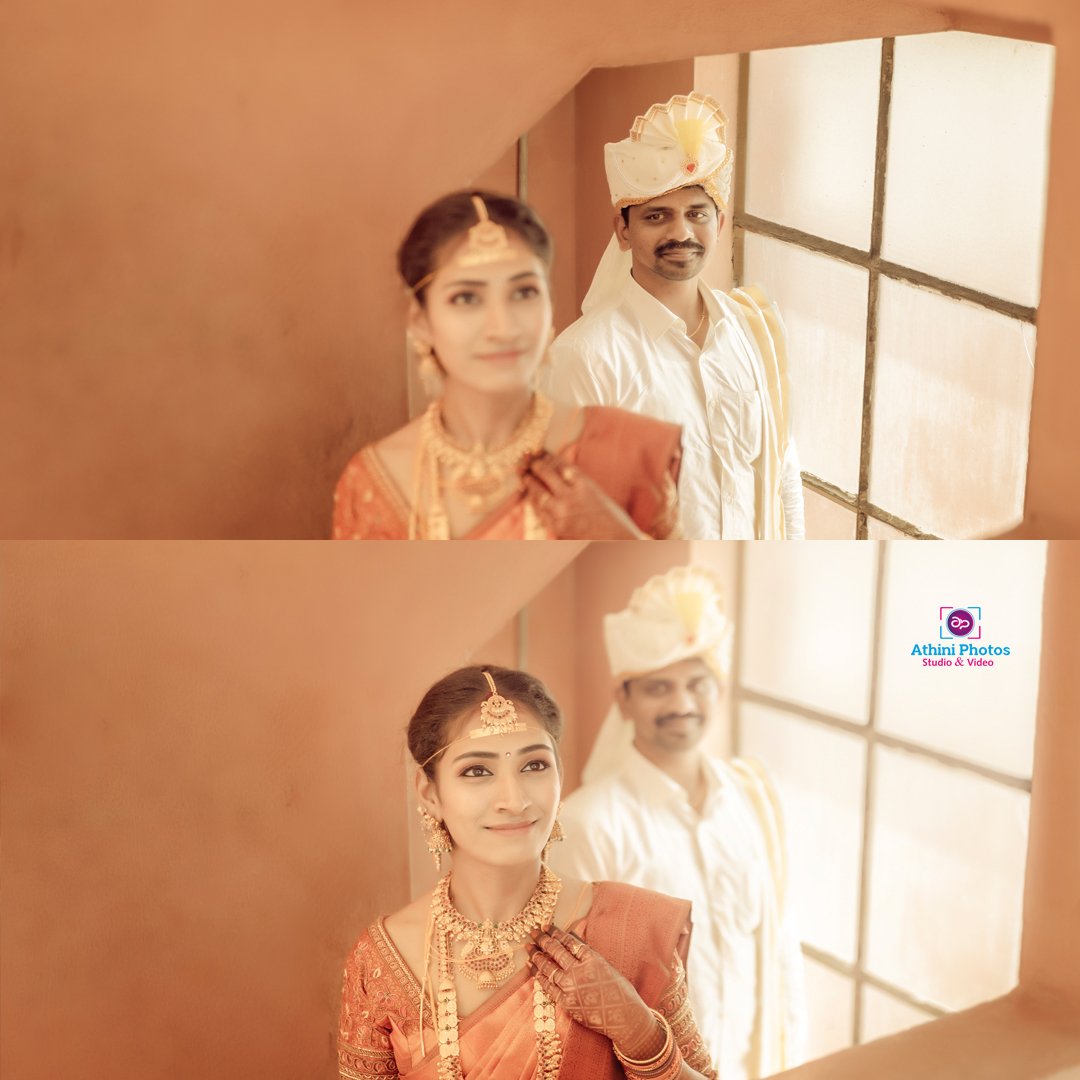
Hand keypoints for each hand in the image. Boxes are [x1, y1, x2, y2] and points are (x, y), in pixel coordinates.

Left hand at [522, 454, 645, 539]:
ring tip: (524, 475)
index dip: (546, 455)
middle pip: (546, 474)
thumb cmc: (609, 515)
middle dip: (535, 465)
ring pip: (538, 493)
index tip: (538, 450)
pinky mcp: (557, 527)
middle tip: (528, 460)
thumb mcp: (595, 491)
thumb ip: (576, 480)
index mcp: (584, 484)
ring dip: (529, 482)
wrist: (615, 540)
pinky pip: (540, 511)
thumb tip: (557, 468)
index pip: (560, 464)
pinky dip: (533, 501)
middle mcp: (572, 496)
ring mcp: (562, 512)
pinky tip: (530, 495)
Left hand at [526, 926, 662, 1059]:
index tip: (546, 926)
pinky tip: (535, 970)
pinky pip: (549, 987)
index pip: (569, 941)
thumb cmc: (619, 990)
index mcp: (592, 958)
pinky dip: (540, 977)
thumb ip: (588, 951)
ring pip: (549, 968)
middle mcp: (580, 971)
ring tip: (529, 949)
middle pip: (556, 951)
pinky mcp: (567, 1003)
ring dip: (537, 957)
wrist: (625, 1018)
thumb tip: (572, 934)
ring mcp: (572, 988)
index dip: (555, 932)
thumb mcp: (606, 965)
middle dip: (542, 940)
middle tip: (533, 932)